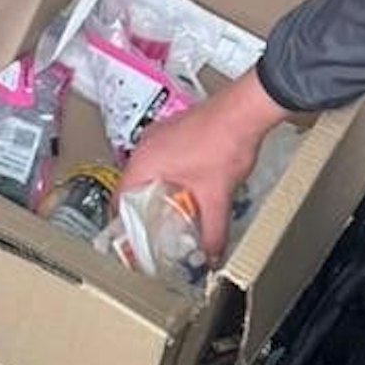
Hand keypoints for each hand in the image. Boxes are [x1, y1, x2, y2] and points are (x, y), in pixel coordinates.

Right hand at [120, 69, 291, 260]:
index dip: (125, 224)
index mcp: (145, 161)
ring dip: (158, 192)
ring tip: (171, 213)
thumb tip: (212, 253)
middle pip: (134, 186)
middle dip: (144, 211)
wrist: (244, 111)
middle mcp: (147, 145)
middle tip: (153, 231)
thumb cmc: (224, 140)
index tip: (132, 239)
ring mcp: (161, 135)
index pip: (120, 199)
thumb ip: (213, 233)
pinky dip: (170, 177)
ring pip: (149, 172)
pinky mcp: (176, 130)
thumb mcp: (216, 198)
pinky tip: (188, 188)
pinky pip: (163, 159)